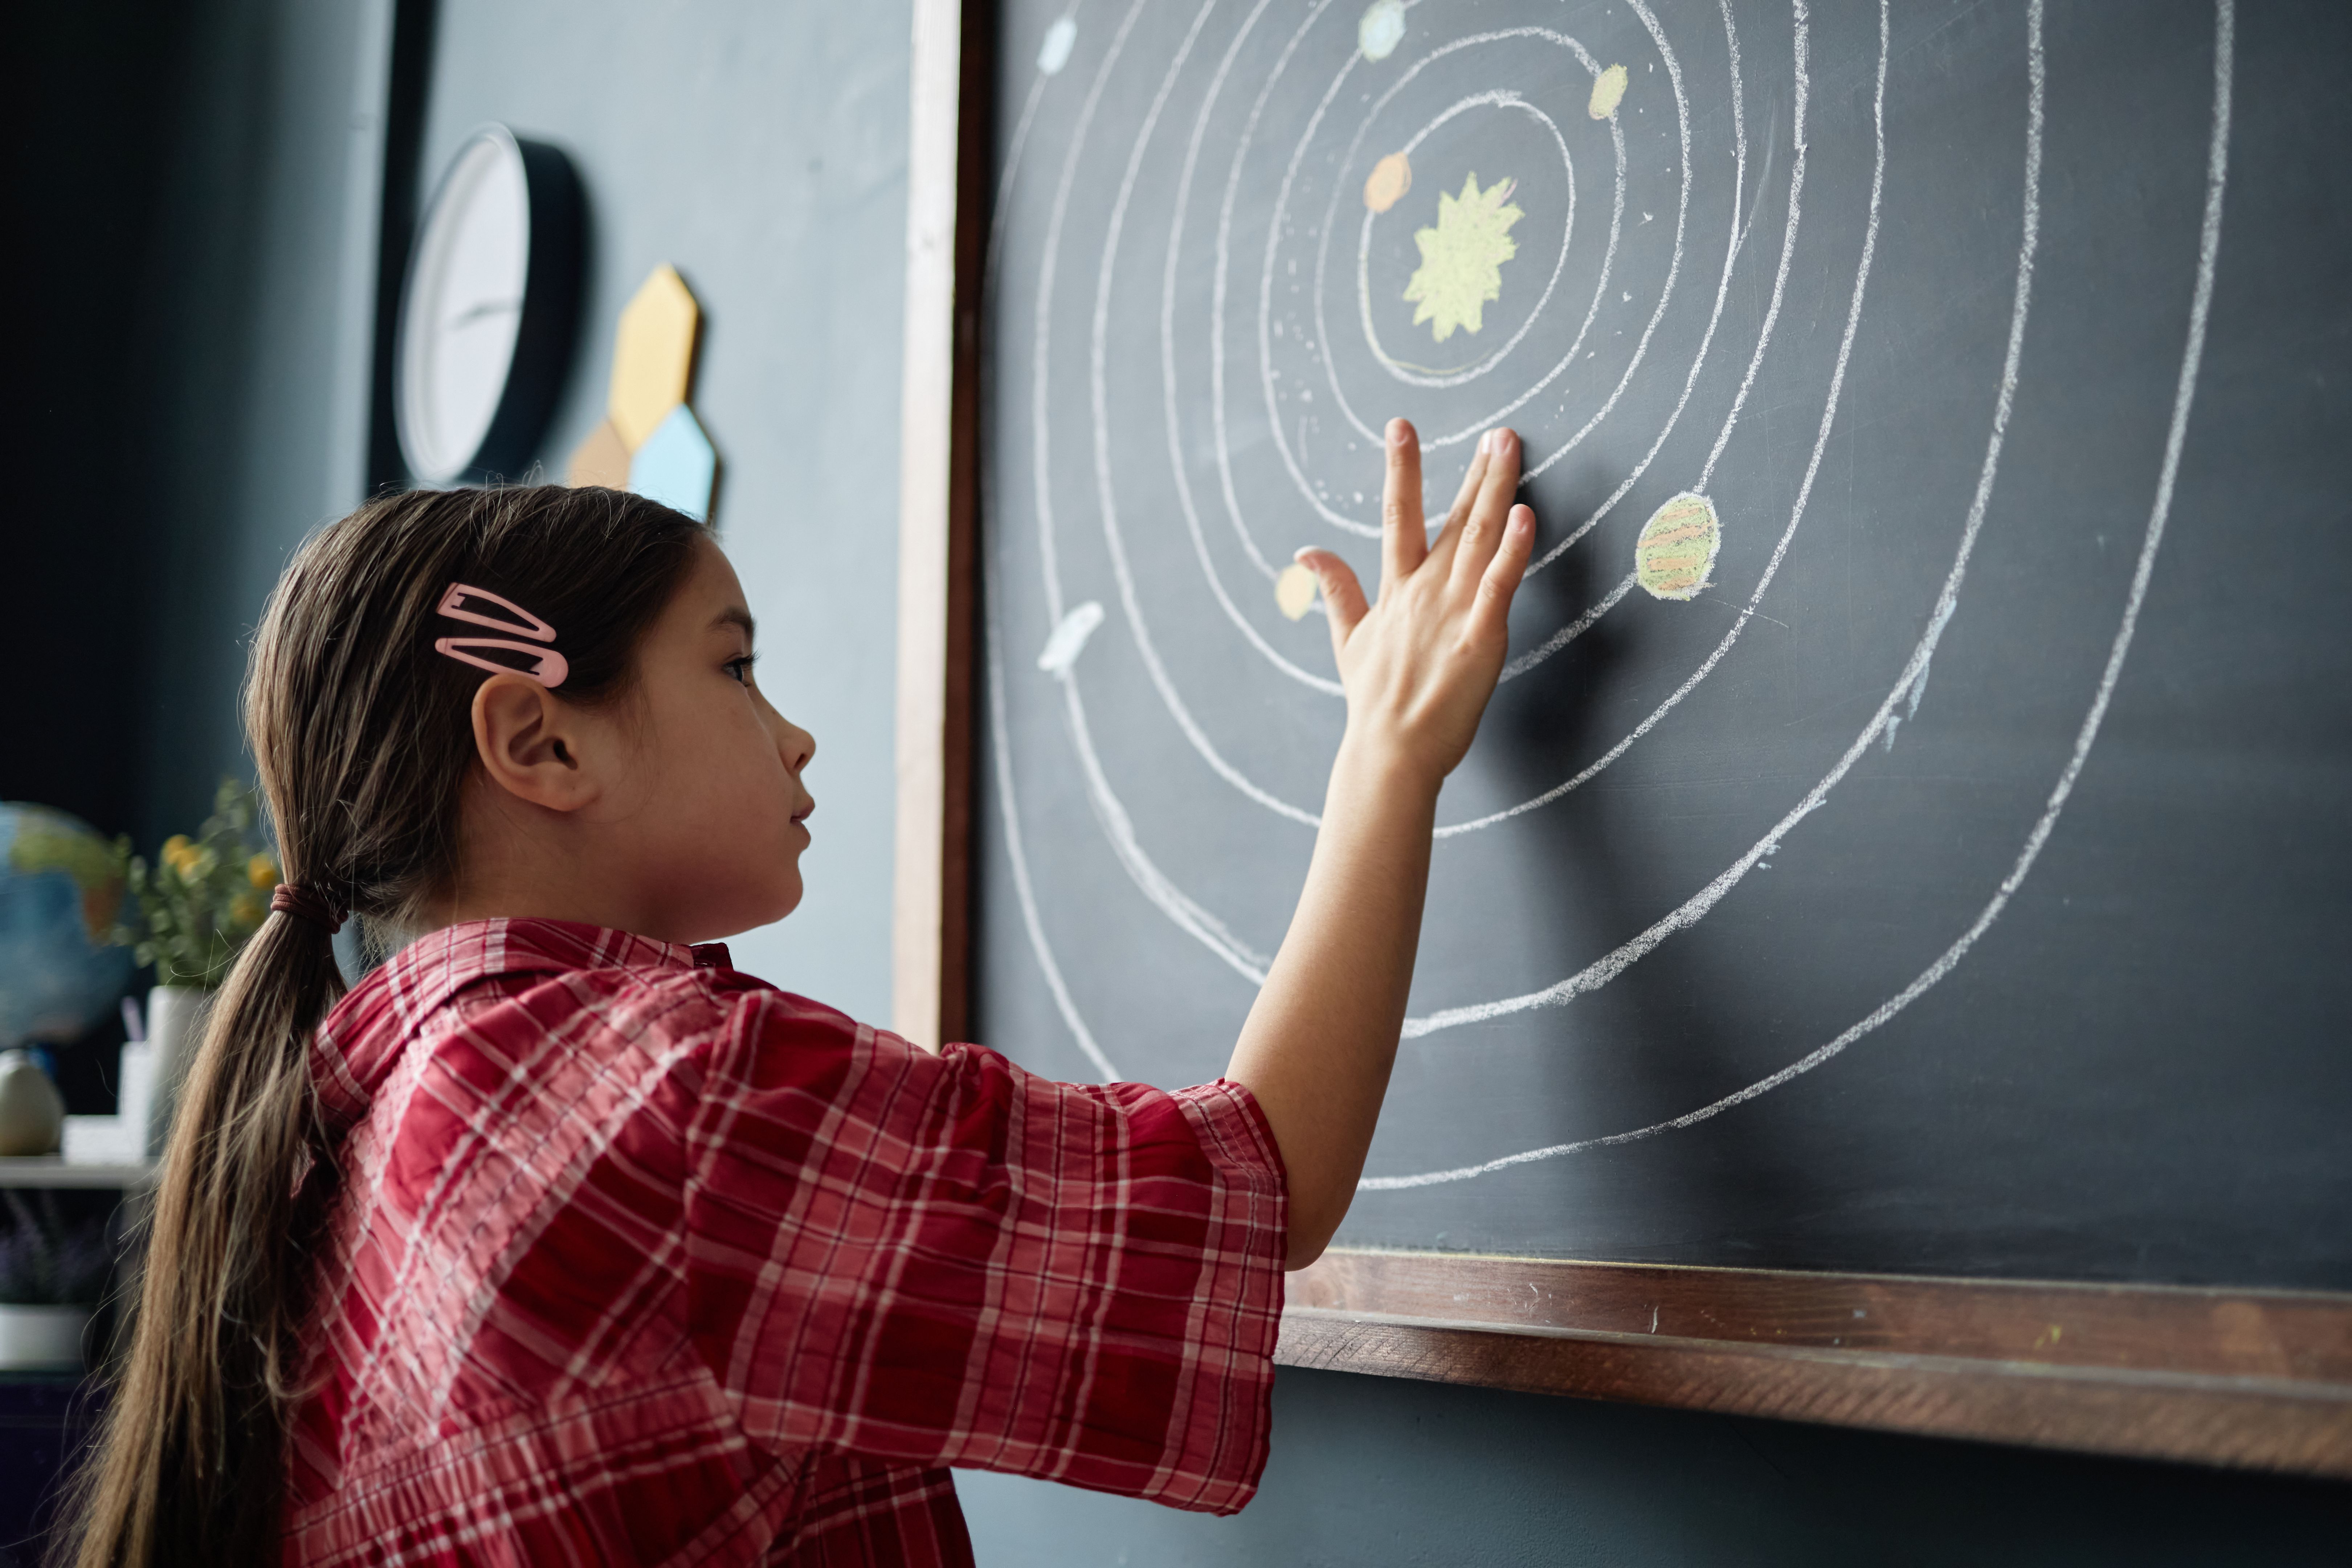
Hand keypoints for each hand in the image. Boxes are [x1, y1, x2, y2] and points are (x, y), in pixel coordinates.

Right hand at [1294, 420, 1534, 785]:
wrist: (1391, 749)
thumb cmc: (1375, 701)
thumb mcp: (1348, 641)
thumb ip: (1335, 591)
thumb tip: (1305, 551)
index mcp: (1396, 591)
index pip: (1396, 515)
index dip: (1401, 468)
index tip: (1402, 427)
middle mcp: (1424, 591)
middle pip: (1451, 517)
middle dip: (1475, 470)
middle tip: (1498, 430)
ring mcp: (1453, 610)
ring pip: (1479, 537)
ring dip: (1496, 487)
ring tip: (1509, 447)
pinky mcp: (1481, 634)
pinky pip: (1500, 583)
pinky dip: (1512, 547)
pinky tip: (1524, 514)